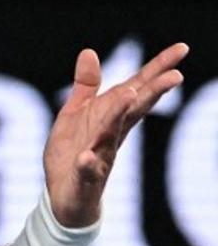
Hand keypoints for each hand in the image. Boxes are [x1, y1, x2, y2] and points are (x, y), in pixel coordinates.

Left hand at [44, 43, 187, 226]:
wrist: (64, 195)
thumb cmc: (75, 150)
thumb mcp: (75, 113)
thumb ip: (86, 86)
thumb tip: (89, 51)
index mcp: (111, 117)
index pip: (138, 89)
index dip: (158, 70)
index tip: (181, 49)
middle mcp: (112, 135)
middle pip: (135, 111)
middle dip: (154, 92)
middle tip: (176, 74)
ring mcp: (100, 157)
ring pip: (112, 135)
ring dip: (119, 116)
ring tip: (131, 94)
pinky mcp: (85, 178)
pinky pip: (87, 171)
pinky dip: (88, 164)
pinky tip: (87, 157)